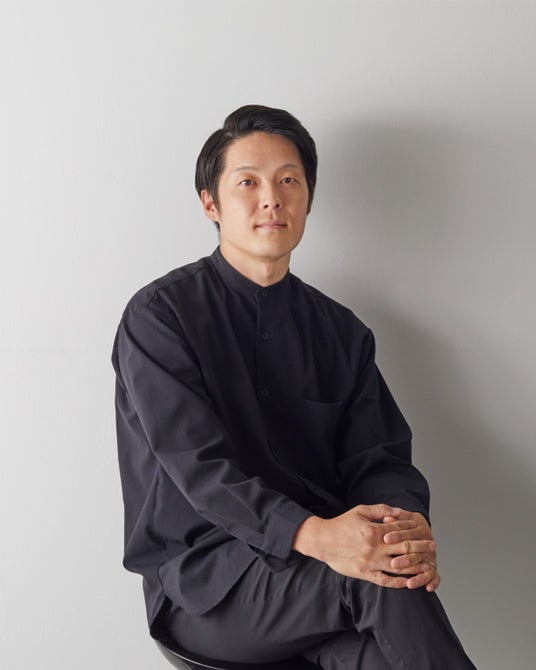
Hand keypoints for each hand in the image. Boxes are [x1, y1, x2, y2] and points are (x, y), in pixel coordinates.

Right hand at [293, 504, 434, 588]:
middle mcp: (375, 548)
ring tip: (427, 567)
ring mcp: (371, 562)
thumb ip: (380, 510)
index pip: (400, 532)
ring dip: (414, 567)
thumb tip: (399, 511)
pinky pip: (385, 581)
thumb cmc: (342, 524)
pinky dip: (398, 582)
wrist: (323, 540)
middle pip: (403, 549)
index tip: (427, 534)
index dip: (415, 533)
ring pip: (398, 567)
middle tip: (432, 548)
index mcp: (374, 531)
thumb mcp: (360, 511)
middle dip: (420, 548)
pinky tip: (408, 582)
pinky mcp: (365, 574)